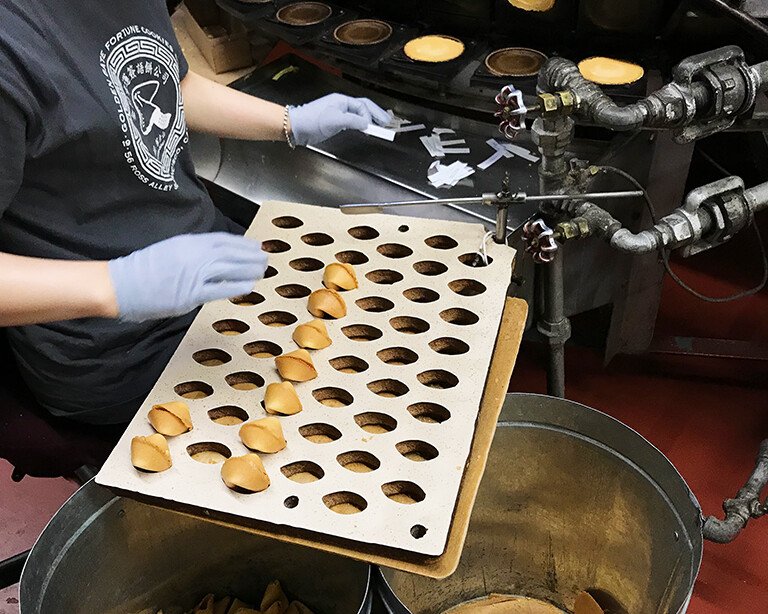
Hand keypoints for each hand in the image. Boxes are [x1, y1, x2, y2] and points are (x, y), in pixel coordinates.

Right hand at [108, 233, 266, 321]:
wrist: (121, 284)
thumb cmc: (142, 269)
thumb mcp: (169, 249)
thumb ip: (191, 252)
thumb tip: (212, 256)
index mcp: (188, 242)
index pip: (223, 240)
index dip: (242, 243)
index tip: (256, 246)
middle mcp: (195, 255)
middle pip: (231, 253)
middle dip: (251, 256)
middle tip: (266, 258)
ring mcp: (194, 274)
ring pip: (230, 268)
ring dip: (249, 269)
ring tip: (262, 271)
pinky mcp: (191, 294)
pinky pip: (220, 289)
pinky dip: (237, 286)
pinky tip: (249, 286)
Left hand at [288, 93, 389, 145]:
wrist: (297, 126)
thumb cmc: (313, 120)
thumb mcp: (335, 120)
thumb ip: (353, 121)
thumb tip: (367, 123)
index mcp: (342, 100)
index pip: (363, 106)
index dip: (371, 116)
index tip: (376, 127)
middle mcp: (341, 104)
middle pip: (363, 107)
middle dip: (376, 114)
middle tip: (387, 123)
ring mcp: (338, 112)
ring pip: (358, 113)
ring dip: (369, 119)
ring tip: (379, 126)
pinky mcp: (334, 121)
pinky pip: (352, 120)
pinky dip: (361, 124)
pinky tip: (364, 129)